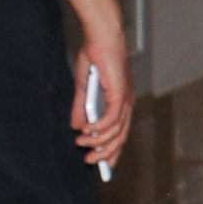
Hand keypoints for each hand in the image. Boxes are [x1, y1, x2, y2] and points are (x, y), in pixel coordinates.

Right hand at [74, 38, 133, 166]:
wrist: (101, 38)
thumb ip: (81, 108)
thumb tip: (75, 126)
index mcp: (122, 102)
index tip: (105, 164)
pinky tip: (85, 130)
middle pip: (120, 137)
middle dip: (105, 152)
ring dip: (98, 141)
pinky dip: (98, 127)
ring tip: (81, 143)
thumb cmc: (96, 58)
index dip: (114, 149)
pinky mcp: (120, 94)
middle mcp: (127, 103)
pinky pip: (111, 119)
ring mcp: (125, 99)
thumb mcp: (84, 88)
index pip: (121, 132)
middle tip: (89, 160)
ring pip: (116, 131)